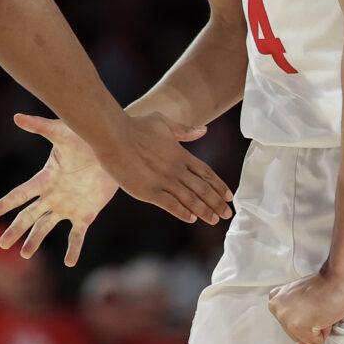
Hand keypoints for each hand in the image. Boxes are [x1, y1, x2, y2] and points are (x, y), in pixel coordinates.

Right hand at [0, 114, 125, 265]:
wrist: (115, 150)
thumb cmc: (86, 138)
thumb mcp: (62, 132)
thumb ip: (40, 126)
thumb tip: (16, 116)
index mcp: (46, 178)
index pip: (22, 193)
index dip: (7, 203)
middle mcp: (54, 195)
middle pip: (30, 215)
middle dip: (16, 229)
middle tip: (3, 245)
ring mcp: (69, 206)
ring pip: (47, 227)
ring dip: (35, 240)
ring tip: (25, 255)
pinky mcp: (86, 214)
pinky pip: (77, 235)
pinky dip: (74, 248)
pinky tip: (70, 262)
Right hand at [94, 113, 233, 224]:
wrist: (113, 136)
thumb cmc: (135, 126)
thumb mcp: (163, 122)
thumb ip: (184, 130)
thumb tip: (204, 130)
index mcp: (181, 154)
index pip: (206, 173)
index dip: (219, 185)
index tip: (229, 196)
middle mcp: (176, 169)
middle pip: (202, 188)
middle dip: (217, 202)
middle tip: (228, 214)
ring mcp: (164, 181)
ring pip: (190, 199)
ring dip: (204, 210)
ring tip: (214, 220)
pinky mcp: (149, 191)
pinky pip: (170, 205)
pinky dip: (182, 212)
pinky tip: (191, 219)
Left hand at [268, 264, 343, 343]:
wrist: (337, 278)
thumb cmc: (324, 286)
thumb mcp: (302, 300)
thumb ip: (297, 323)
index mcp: (275, 301)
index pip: (290, 325)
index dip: (306, 317)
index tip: (311, 303)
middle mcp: (276, 309)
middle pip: (295, 334)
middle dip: (310, 325)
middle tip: (318, 306)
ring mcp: (286, 317)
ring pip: (305, 338)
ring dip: (317, 328)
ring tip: (321, 309)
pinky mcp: (298, 325)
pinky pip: (314, 341)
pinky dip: (323, 332)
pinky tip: (324, 314)